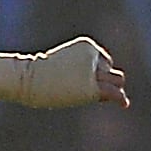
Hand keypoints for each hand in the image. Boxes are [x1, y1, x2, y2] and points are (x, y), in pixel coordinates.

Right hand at [0, 37, 127, 107]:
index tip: (80, 82)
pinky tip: (123, 104)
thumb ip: (75, 71)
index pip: (103, 62)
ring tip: (105, 98)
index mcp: (87, 46)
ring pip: (116, 80)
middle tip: (94, 90)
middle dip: (106, 80)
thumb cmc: (36, 74)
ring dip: (113, 89)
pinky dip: (119, 98)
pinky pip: (113, 92)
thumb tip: (80, 82)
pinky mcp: (92, 86)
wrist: (27, 77)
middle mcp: (93, 56)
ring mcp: (94, 71)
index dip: (96, 74)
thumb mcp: (59, 65)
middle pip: (110, 70)